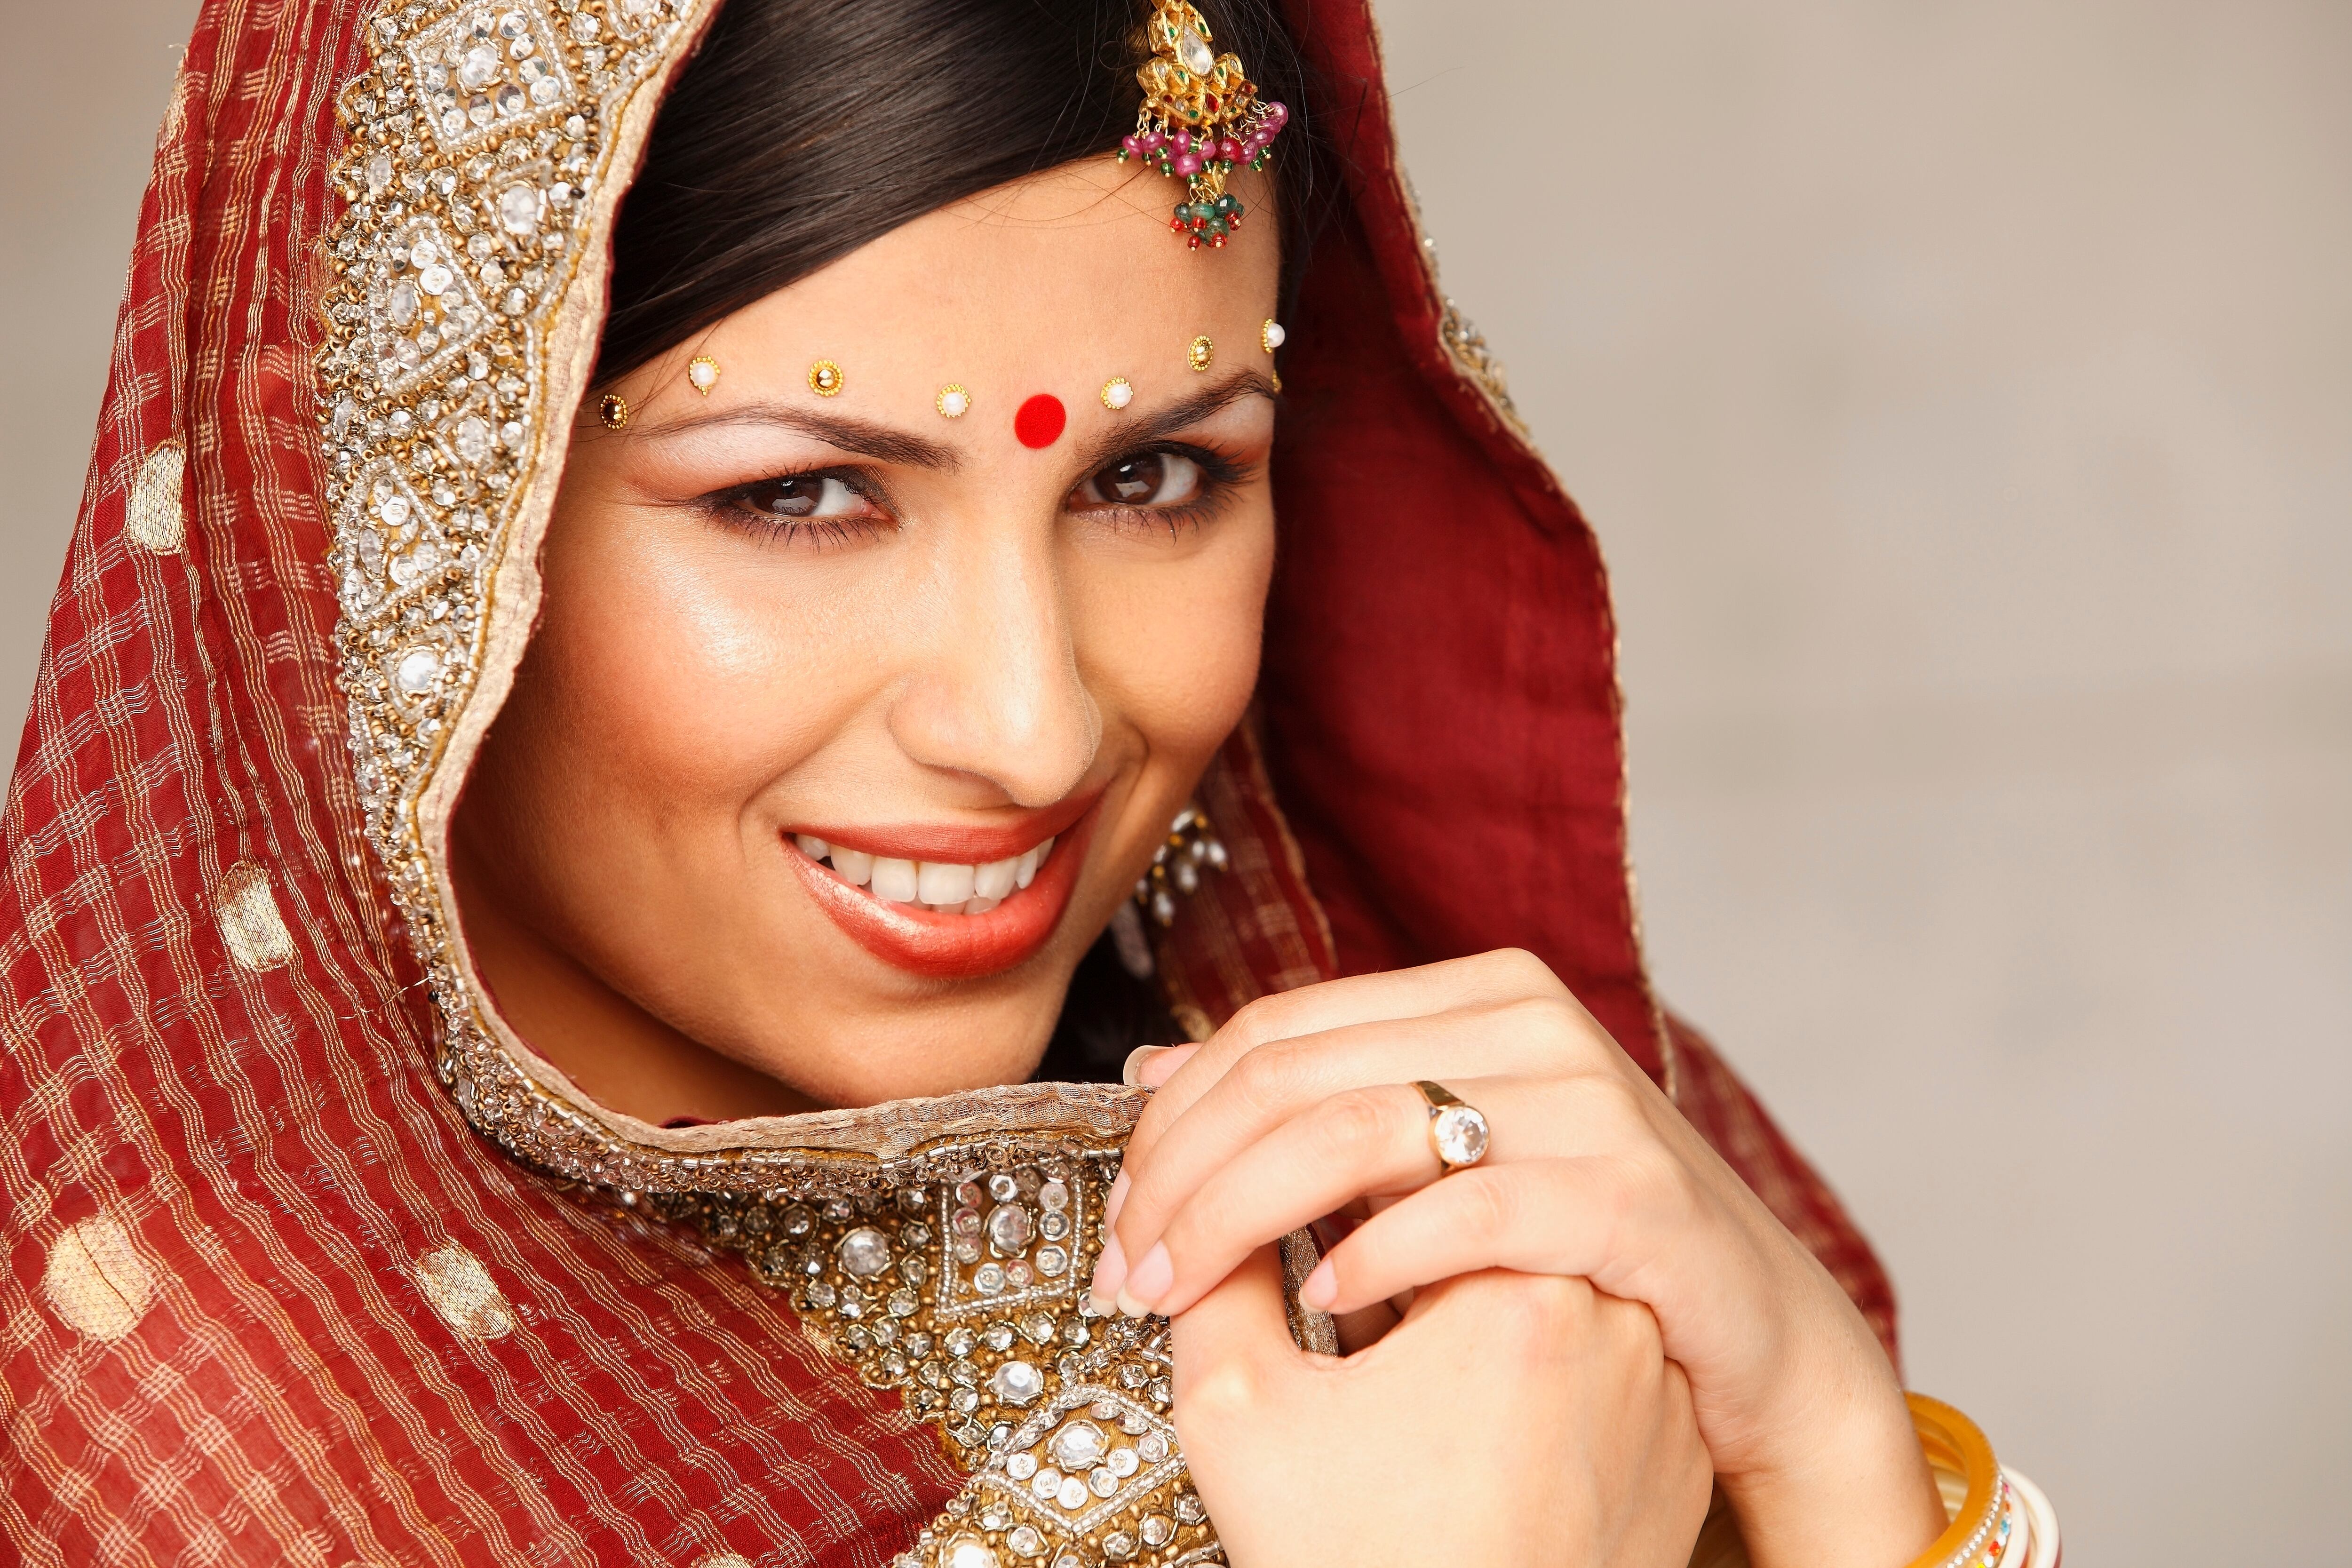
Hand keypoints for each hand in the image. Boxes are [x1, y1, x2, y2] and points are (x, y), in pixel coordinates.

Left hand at [1094, 950, 1947, 1567]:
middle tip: (1122, 1273)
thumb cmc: (1576, 1237)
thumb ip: (1318, 1103)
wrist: (1751, 1325)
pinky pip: (1471, 1211)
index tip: (1117, 1219)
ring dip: (1241, 1220)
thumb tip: (1156, 1068)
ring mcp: (1588, 1099)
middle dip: (1182, 1179)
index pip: (1270, 1030)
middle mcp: (1529, 1020)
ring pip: (1357, 1131)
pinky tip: (1321, 1306)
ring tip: (1183, 1294)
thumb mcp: (1438, 1154)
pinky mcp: (1634, 1194)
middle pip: (1291, 1076)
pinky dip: (1379, 1257)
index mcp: (1475, 991)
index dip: (1172, 1124)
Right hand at [1171, 1243, 1710, 1567]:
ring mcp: (1657, 1388)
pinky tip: (1461, 1448)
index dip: (1319, 1205)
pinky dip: (1517, 1380)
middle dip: (1387, 1258)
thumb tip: (1220, 1193)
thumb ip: (1220, 1273)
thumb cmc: (1349, 1565)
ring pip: (1528, 1292)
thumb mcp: (1239, 1411)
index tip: (1282, 1275)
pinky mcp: (1671, 1450)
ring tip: (1398, 1401)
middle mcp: (1617, 1319)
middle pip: (1472, 1226)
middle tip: (1336, 1345)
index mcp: (1520, 1285)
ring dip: (1452, 1311)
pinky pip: (1582, 1369)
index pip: (1405, 1171)